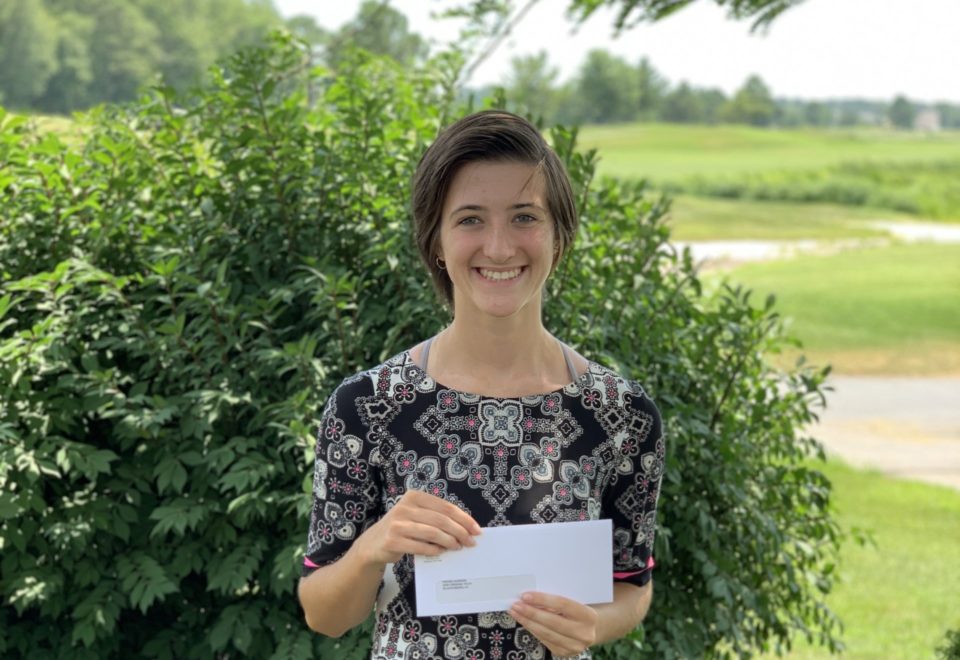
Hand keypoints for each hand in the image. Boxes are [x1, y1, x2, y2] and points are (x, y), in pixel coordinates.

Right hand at [355, 490, 480, 565]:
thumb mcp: (417, 515)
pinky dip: (434, 550)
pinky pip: (421, 546)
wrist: (373, 543)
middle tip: (470, 542)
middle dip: (460, 531)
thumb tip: (466, 527)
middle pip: (441, 520)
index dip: (464, 518)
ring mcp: (398, 523)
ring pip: (432, 532)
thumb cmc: (402, 528)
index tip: (476, 529)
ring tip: (458, 547)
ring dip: (449, 541)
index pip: (445, 506)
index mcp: (414, 496)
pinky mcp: (393, 540)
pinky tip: (441, 552)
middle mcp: (405, 507)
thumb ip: (436, 517)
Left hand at [509, 591, 598, 656]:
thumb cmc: (578, 611)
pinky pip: (544, 640)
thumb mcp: (574, 602)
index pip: (562, 604)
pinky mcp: (564, 653)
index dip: (542, 599)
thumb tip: (531, 597)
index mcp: (588, 616)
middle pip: (553, 621)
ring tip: (515, 612)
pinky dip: (532, 630)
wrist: (590, 630)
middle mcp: (584, 633)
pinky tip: (524, 622)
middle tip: (516, 605)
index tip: (525, 595)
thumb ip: (557, 601)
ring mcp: (574, 646)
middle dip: (531, 613)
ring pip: (546, 633)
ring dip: (527, 622)